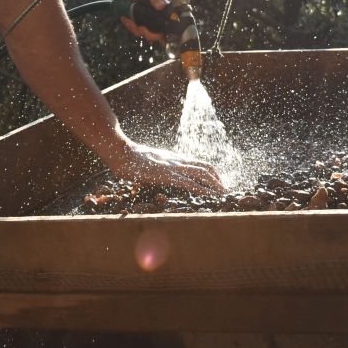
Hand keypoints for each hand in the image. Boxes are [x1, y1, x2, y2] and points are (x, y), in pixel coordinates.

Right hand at [107, 138, 222, 193]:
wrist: (121, 151)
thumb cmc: (131, 159)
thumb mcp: (149, 163)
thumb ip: (157, 168)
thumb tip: (158, 175)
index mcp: (174, 159)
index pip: (199, 164)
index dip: (212, 173)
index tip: (220, 182)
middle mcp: (177, 161)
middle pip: (205, 168)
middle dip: (218, 180)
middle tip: (226, 191)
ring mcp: (173, 167)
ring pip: (201, 174)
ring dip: (214, 185)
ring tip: (223, 195)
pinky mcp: (166, 175)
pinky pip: (188, 183)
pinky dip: (201, 189)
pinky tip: (208, 196)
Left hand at [121, 0, 186, 43]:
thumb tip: (161, 6)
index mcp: (176, 2)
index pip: (181, 19)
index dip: (173, 31)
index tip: (159, 34)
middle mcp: (170, 12)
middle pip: (167, 32)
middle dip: (152, 34)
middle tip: (140, 29)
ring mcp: (160, 17)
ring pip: (155, 33)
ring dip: (141, 31)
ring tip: (129, 22)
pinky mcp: (150, 20)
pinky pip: (144, 29)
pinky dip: (134, 27)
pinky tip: (126, 20)